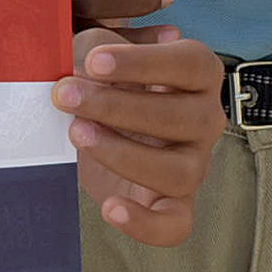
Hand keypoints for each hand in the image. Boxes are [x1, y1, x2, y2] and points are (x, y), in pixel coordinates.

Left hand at [58, 26, 222, 246]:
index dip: (143, 61)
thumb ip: (95, 47)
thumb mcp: (96, 54)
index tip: (93, 62)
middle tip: (66, 95)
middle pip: (180, 117)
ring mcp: (195, 162)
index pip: (190, 63)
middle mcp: (206, 118)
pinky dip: (146, 224)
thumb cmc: (102, 80)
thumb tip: (91, 56)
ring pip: (178, 170)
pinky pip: (176, 224)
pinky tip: (111, 208)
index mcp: (198, 74)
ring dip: (122, 153)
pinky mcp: (176, 203)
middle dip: (115, 106)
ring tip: (77, 133)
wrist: (95, 124)